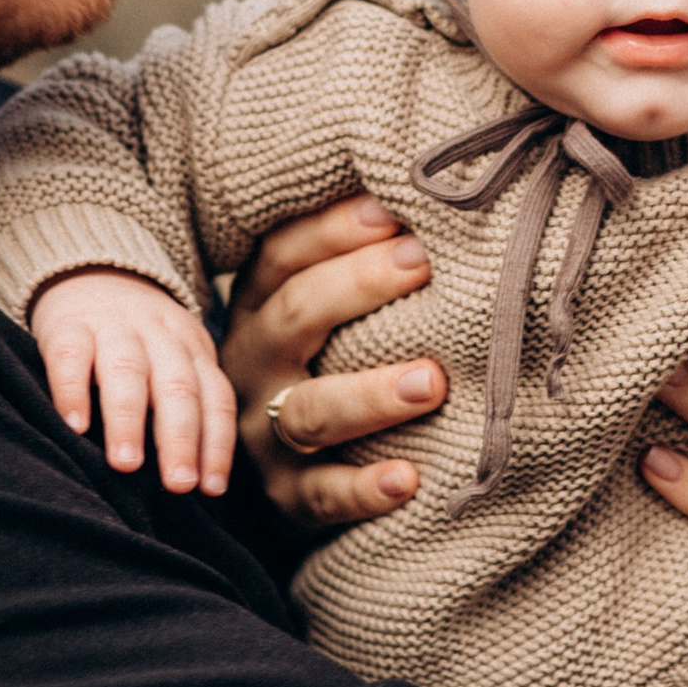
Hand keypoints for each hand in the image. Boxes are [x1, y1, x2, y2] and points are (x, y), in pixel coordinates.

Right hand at [33, 270, 235, 495]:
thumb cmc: (140, 343)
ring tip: (126, 464)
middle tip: (178, 484)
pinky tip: (74, 426)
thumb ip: (187, 407)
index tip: (211, 488)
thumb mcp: (175, 362)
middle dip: (179, 439)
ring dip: (129, 419)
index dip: (216, 443)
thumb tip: (196, 486)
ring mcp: (113, 328)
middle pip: (176, 387)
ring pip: (127, 370)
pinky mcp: (67, 326)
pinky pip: (71, 355)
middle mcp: (160, 337)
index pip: (214, 398)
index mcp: (193, 351)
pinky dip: (72, 390)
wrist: (93, 274)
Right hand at [218, 195, 448, 522]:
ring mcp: (265, 435)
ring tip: (433, 381)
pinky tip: (409, 479)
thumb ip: (359, 254)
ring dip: (372, 394)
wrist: (274, 470)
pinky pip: (324, 495)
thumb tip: (432, 189)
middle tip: (423, 261)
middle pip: (295, 318)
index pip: (284, 256)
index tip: (396, 209)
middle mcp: (254, 364)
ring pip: (310, 412)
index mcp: (259, 306)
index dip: (334, 229)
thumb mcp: (319, 305)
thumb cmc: (323, 360)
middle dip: (358, 286)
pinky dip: (365, 489)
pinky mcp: (290, 497)